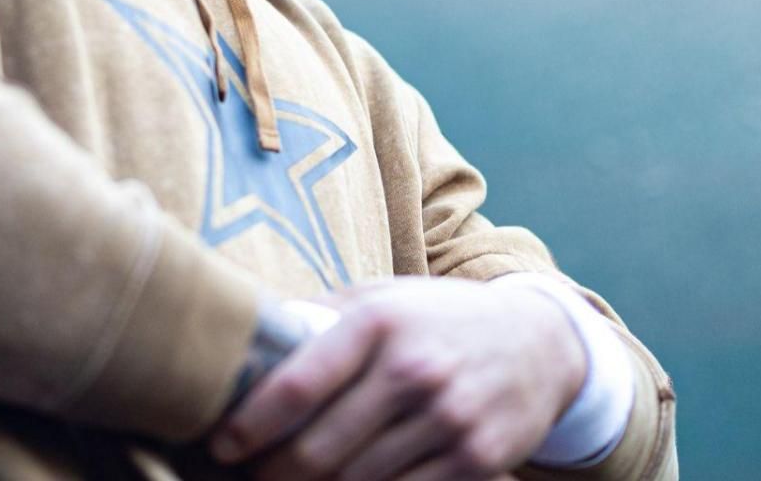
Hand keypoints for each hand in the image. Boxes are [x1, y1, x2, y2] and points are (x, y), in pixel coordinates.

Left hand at [208, 276, 585, 480]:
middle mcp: (413, 370)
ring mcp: (448, 419)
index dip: (249, 426)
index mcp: (378, 322)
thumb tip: (246, 339)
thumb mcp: (382, 298)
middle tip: (256, 476)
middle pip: (318, 450)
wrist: (538, 343)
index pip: (296, 386)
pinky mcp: (475, 461)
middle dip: (274, 474)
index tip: (222, 444)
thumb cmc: (437, 320)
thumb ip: (320, 319)